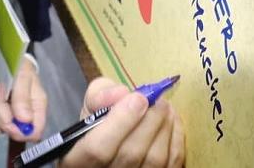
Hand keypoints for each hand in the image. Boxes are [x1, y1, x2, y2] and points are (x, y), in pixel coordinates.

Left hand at [0, 56, 46, 141]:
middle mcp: (27, 116)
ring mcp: (14, 117)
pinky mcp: (3, 116)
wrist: (12, 61)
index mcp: (38, 108)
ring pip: (2, 128)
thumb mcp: (23, 76)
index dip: (21, 131)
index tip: (10, 119)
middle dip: (3, 117)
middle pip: (15, 132)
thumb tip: (25, 120)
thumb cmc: (21, 67)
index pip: (35, 132)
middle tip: (1, 97)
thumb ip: (23, 97)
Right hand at [59, 77, 184, 167]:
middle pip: (130, 154)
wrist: (114, 146)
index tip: (138, 98)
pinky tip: (172, 121)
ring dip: (164, 127)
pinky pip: (172, 164)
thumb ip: (100, 95)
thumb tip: (121, 93)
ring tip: (165, 107)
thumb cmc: (99, 126)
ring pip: (154, 161)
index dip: (121, 121)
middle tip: (157, 99)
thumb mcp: (90, 107)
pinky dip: (176, 139)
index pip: (97, 149)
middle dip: (149, 120)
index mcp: (77, 161)